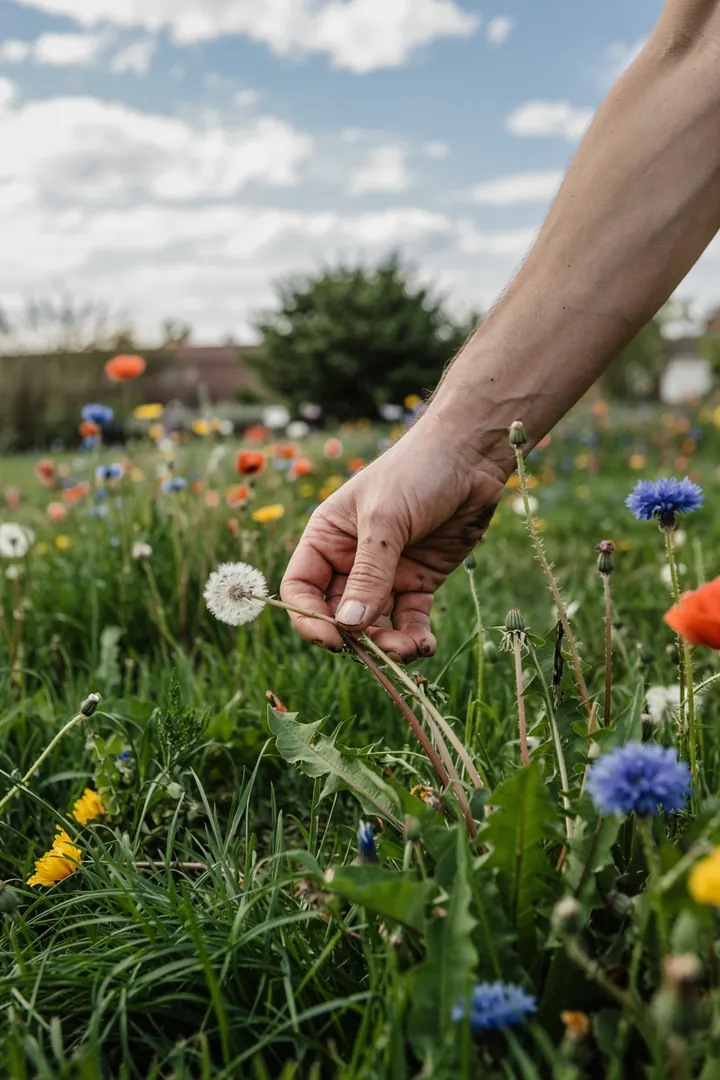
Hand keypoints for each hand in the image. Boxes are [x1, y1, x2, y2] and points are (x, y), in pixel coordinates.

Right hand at [280, 420, 506, 659]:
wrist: (471, 456)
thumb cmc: (417, 472)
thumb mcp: (385, 520)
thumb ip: (368, 575)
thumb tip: (349, 626)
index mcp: (326, 538)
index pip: (301, 588)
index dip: (309, 618)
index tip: (334, 638)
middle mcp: (350, 560)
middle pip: (338, 614)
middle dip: (356, 638)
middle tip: (380, 652)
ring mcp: (387, 574)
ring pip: (375, 624)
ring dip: (388, 644)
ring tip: (408, 650)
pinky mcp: (420, 581)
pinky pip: (409, 620)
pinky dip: (414, 638)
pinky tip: (425, 645)